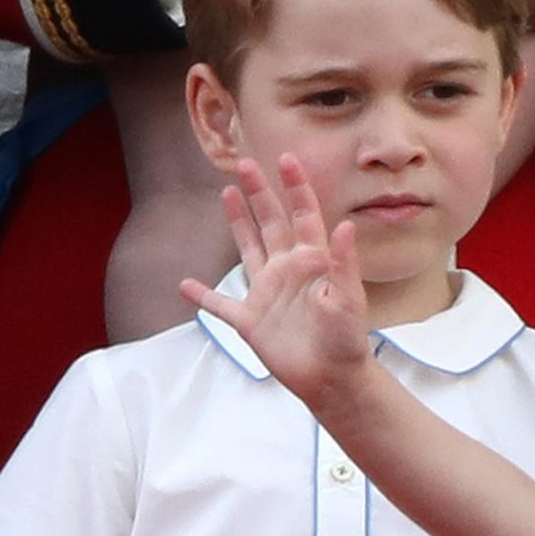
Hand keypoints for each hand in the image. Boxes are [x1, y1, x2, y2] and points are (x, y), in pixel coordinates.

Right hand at [182, 153, 370, 413]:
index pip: (303, 214)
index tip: (286, 158)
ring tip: (226, 193)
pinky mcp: (250, 320)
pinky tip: (185, 285)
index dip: (296, 186)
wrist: (331, 377)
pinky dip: (203, 296)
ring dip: (238, 222)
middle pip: (271, 221)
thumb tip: (346, 226)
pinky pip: (221, 305)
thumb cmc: (346, 337)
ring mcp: (267, 292)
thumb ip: (344, 263)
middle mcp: (288, 268)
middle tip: (243, 163)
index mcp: (313, 259)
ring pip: (248, 249)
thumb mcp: (348, 298)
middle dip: (259, 192)